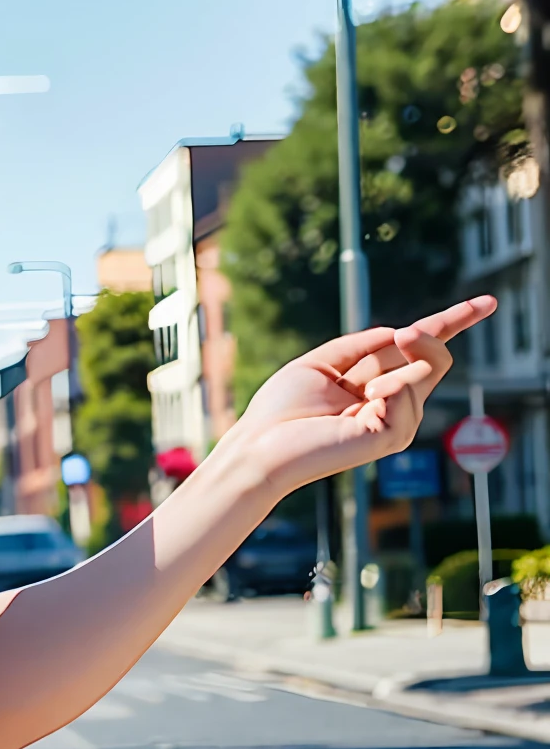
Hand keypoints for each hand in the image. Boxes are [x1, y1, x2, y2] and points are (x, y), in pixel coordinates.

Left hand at [225, 296, 495, 500]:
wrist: (261, 445)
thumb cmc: (280, 411)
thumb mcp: (319, 364)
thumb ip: (359, 346)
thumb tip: (398, 333)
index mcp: (374, 382)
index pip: (420, 349)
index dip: (453, 322)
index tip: (487, 302)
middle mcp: (391, 401)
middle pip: (435, 356)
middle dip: (426, 336)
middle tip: (403, 335)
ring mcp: (395, 420)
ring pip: (429, 370)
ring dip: (397, 365)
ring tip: (361, 387)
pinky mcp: (392, 436)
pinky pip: (410, 393)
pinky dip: (391, 388)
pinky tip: (365, 400)